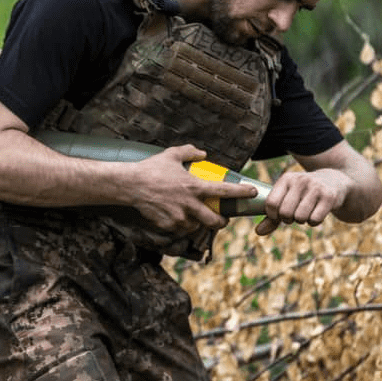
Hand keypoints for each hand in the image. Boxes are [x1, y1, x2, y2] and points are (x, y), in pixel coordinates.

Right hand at [131, 145, 257, 233]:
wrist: (130, 185)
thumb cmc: (151, 168)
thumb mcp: (171, 155)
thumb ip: (190, 152)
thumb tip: (202, 154)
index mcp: (194, 186)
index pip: (224, 190)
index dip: (241, 191)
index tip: (252, 191)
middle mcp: (189, 204)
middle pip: (215, 221)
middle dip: (222, 222)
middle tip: (222, 218)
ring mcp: (179, 217)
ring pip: (197, 226)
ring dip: (199, 222)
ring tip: (194, 215)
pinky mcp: (168, 225)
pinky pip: (181, 229)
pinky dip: (182, 225)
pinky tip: (177, 217)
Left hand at [254, 168, 352, 235]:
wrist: (334, 181)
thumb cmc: (304, 194)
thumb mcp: (287, 198)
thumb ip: (271, 216)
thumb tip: (258, 232)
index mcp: (286, 179)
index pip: (271, 203)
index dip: (273, 215)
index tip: (279, 215)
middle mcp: (300, 180)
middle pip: (285, 212)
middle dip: (288, 219)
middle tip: (294, 214)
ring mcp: (315, 187)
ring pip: (300, 217)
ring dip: (302, 221)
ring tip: (306, 212)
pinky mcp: (329, 196)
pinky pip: (315, 220)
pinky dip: (314, 222)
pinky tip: (317, 213)